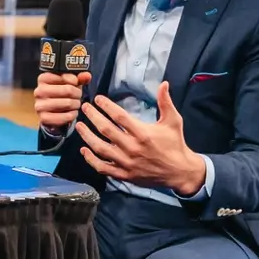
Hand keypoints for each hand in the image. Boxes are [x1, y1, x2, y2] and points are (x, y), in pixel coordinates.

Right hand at [34, 71, 91, 133]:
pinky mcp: (44, 118)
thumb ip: (79, 78)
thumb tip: (87, 76)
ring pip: (67, 103)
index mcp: (43, 78)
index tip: (76, 83)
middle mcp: (39, 91)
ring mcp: (40, 105)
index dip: (74, 80)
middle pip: (68, 90)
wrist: (51, 111)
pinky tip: (73, 112)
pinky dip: (72, 115)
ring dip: (76, 104)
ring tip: (76, 104)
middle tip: (78, 96)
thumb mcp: (69, 83)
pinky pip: (65, 116)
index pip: (63, 76)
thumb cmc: (61, 93)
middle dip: (77, 93)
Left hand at [76, 81, 205, 194]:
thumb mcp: (173, 121)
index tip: (98, 99)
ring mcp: (126, 162)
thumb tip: (163, 83)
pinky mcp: (124, 174)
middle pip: (106, 130)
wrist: (179, 172)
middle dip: (93, 117)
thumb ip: (165, 102)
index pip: (119, 116)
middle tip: (84, 108)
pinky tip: (84, 150)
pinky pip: (103, 167)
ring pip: (100, 148)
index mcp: (143, 133)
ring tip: (79, 126)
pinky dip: (91, 159)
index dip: (106, 106)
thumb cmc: (175, 144)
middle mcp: (132, 148)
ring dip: (87, 136)